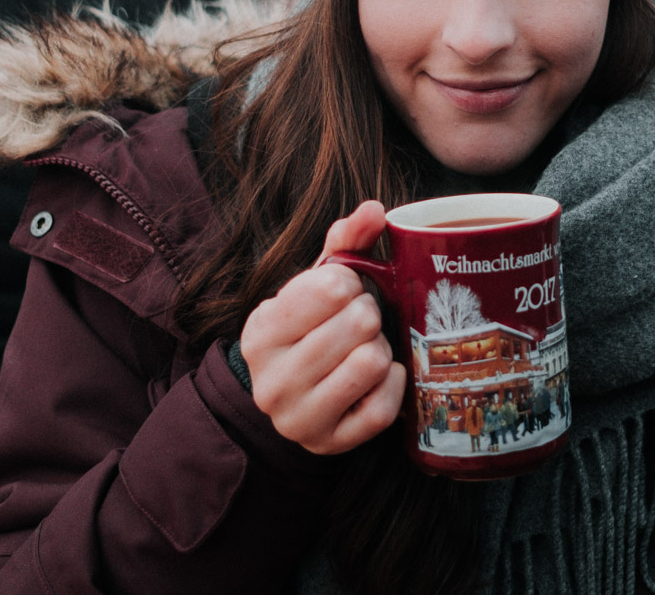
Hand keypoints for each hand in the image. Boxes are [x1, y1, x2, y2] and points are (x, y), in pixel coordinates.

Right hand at [237, 201, 404, 454]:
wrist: (290, 395)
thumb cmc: (308, 328)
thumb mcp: (315, 283)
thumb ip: (344, 242)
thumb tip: (374, 209)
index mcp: (261, 330)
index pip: (330, 288)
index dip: (350, 283)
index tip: (343, 292)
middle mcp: (272, 380)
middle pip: (357, 324)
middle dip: (368, 315)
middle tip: (358, 323)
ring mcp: (298, 418)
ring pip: (371, 363)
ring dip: (380, 348)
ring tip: (364, 348)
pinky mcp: (329, 444)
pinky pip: (383, 408)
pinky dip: (392, 384)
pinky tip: (379, 377)